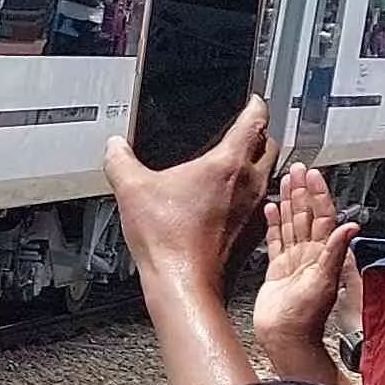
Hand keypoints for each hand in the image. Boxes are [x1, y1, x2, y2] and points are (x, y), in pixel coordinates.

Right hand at [105, 96, 266, 277]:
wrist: (184, 284)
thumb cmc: (168, 240)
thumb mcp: (131, 190)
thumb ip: (119, 160)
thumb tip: (114, 146)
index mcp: (227, 164)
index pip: (255, 120)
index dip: (256, 104)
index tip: (254, 100)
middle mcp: (250, 184)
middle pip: (271, 146)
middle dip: (260, 133)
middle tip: (247, 129)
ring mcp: (255, 210)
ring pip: (269, 176)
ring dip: (258, 166)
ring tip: (237, 164)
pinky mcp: (252, 233)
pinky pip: (260, 205)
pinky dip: (250, 196)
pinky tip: (227, 202)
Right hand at [250, 161, 347, 344]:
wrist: (286, 337)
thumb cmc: (307, 317)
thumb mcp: (326, 281)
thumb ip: (336, 251)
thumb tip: (351, 226)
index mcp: (322, 253)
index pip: (322, 215)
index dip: (318, 193)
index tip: (313, 174)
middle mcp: (309, 253)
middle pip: (306, 214)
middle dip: (301, 190)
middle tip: (297, 169)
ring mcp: (293, 260)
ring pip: (291, 223)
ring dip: (288, 202)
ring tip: (284, 181)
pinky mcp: (277, 269)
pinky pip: (275, 240)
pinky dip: (273, 223)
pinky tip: (270, 209)